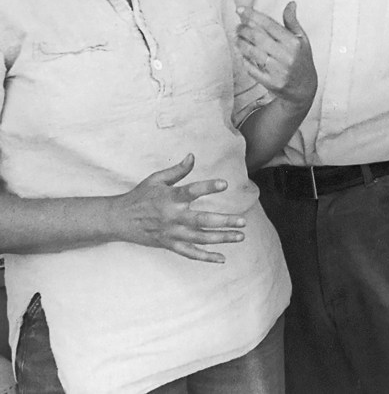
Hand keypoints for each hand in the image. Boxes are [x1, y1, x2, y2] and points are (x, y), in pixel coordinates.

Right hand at [113, 154, 245, 263]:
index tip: (224, 184)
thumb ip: (177, 170)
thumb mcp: (156, 179)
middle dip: (223, 221)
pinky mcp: (169, 245)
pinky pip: (189, 254)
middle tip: (243, 221)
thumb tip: (192, 156)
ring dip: (221, 239)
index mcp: (170, 198)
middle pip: (201, 220)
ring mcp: (171, 233)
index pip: (191, 191)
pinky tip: (222, 258)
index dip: (208, 187)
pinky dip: (205, 257)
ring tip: (240, 236)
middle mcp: (172, 217)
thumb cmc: (140, 196)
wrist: (118, 219)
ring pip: (199, 238)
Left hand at [236, 2, 315, 107]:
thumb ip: (293, 22)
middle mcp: (287, 56)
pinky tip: (242, 53)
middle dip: (243, 29)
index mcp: (294, 43)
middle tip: (237, 26)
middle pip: (258, 37)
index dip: (252, 15)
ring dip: (241, 43)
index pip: (269, 24)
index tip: (240, 10)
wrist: (304, 88)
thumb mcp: (302, 39)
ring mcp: (278, 70)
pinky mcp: (271, 83)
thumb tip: (290, 4)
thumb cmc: (302, 60)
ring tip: (236, 38)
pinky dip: (244, 59)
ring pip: (253, 52)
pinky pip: (252, 68)